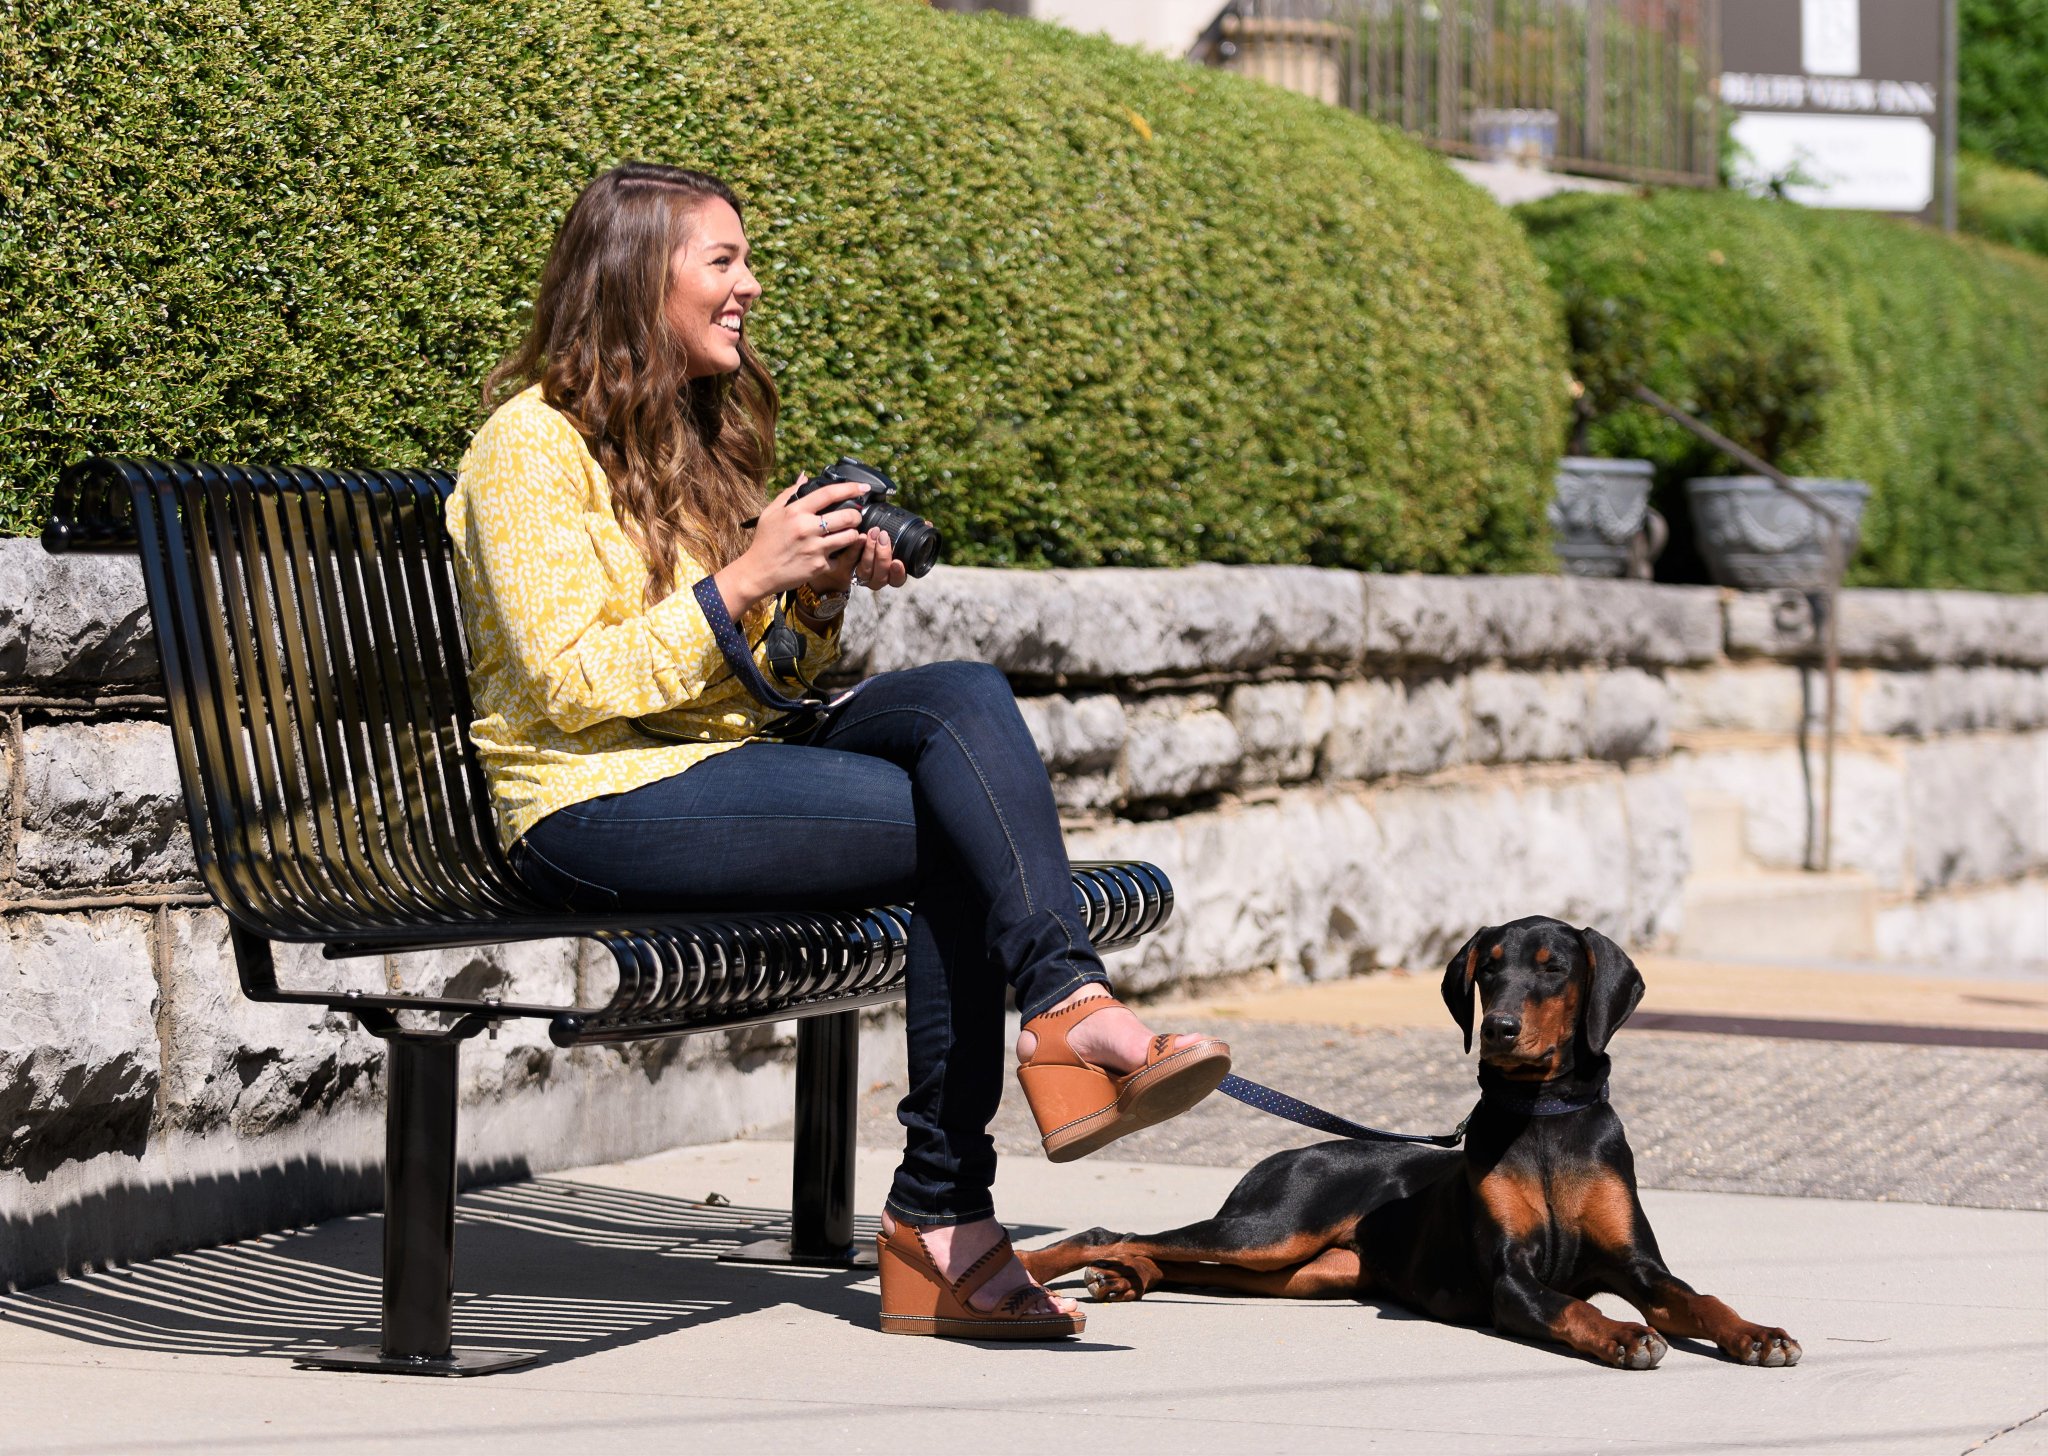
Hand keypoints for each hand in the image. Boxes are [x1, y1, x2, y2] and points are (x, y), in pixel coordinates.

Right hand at [717, 473, 866, 617]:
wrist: (758, 572)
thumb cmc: (765, 541)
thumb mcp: (771, 512)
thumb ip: (790, 493)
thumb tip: (805, 477)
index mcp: (796, 511)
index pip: (829, 494)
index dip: (851, 488)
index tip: (864, 488)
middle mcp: (807, 528)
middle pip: (847, 516)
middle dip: (856, 515)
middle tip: (855, 516)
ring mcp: (815, 548)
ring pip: (850, 537)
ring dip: (853, 534)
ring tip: (848, 533)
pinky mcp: (819, 566)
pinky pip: (841, 558)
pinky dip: (840, 555)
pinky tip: (834, 553)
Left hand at [812, 526, 909, 597]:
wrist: (837, 557)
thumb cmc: (872, 547)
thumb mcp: (890, 543)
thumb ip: (907, 535)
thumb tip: (927, 523)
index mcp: (887, 575)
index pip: (897, 580)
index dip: (898, 573)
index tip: (898, 561)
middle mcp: (872, 578)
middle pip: (880, 576)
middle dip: (882, 556)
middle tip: (882, 536)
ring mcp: (856, 574)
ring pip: (865, 570)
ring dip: (869, 552)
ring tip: (870, 534)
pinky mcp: (840, 567)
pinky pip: (846, 561)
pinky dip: (852, 548)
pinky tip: (856, 536)